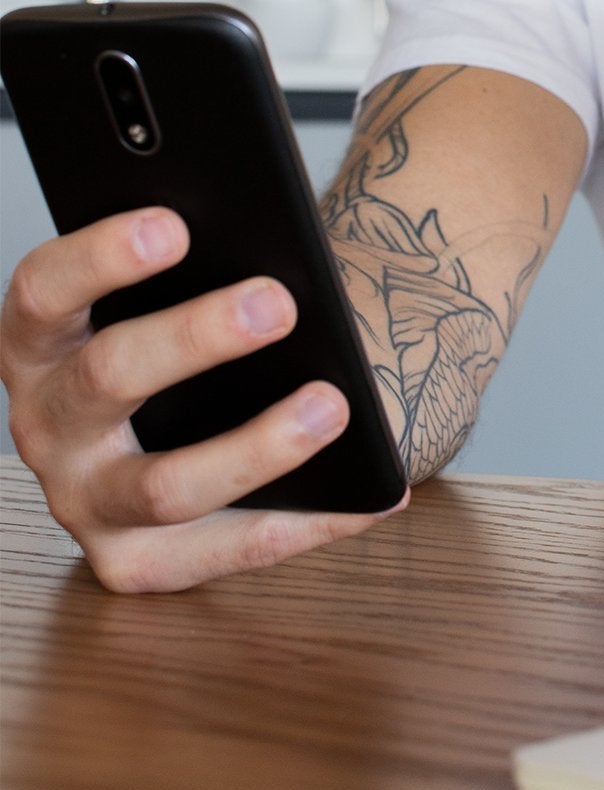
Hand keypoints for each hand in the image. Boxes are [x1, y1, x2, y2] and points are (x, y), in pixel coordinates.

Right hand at [0, 209, 406, 592]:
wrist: (205, 419)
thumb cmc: (194, 339)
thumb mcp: (178, 295)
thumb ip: (203, 272)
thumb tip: (271, 262)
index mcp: (41, 341)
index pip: (45, 290)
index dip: (100, 257)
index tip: (174, 226)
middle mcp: (48, 423)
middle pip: (108, 377)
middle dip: (196, 338)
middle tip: (278, 303)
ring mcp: (84, 501)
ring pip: (164, 486)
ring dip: (257, 447)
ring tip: (332, 405)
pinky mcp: (133, 563)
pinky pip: (228, 550)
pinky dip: (311, 522)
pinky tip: (376, 494)